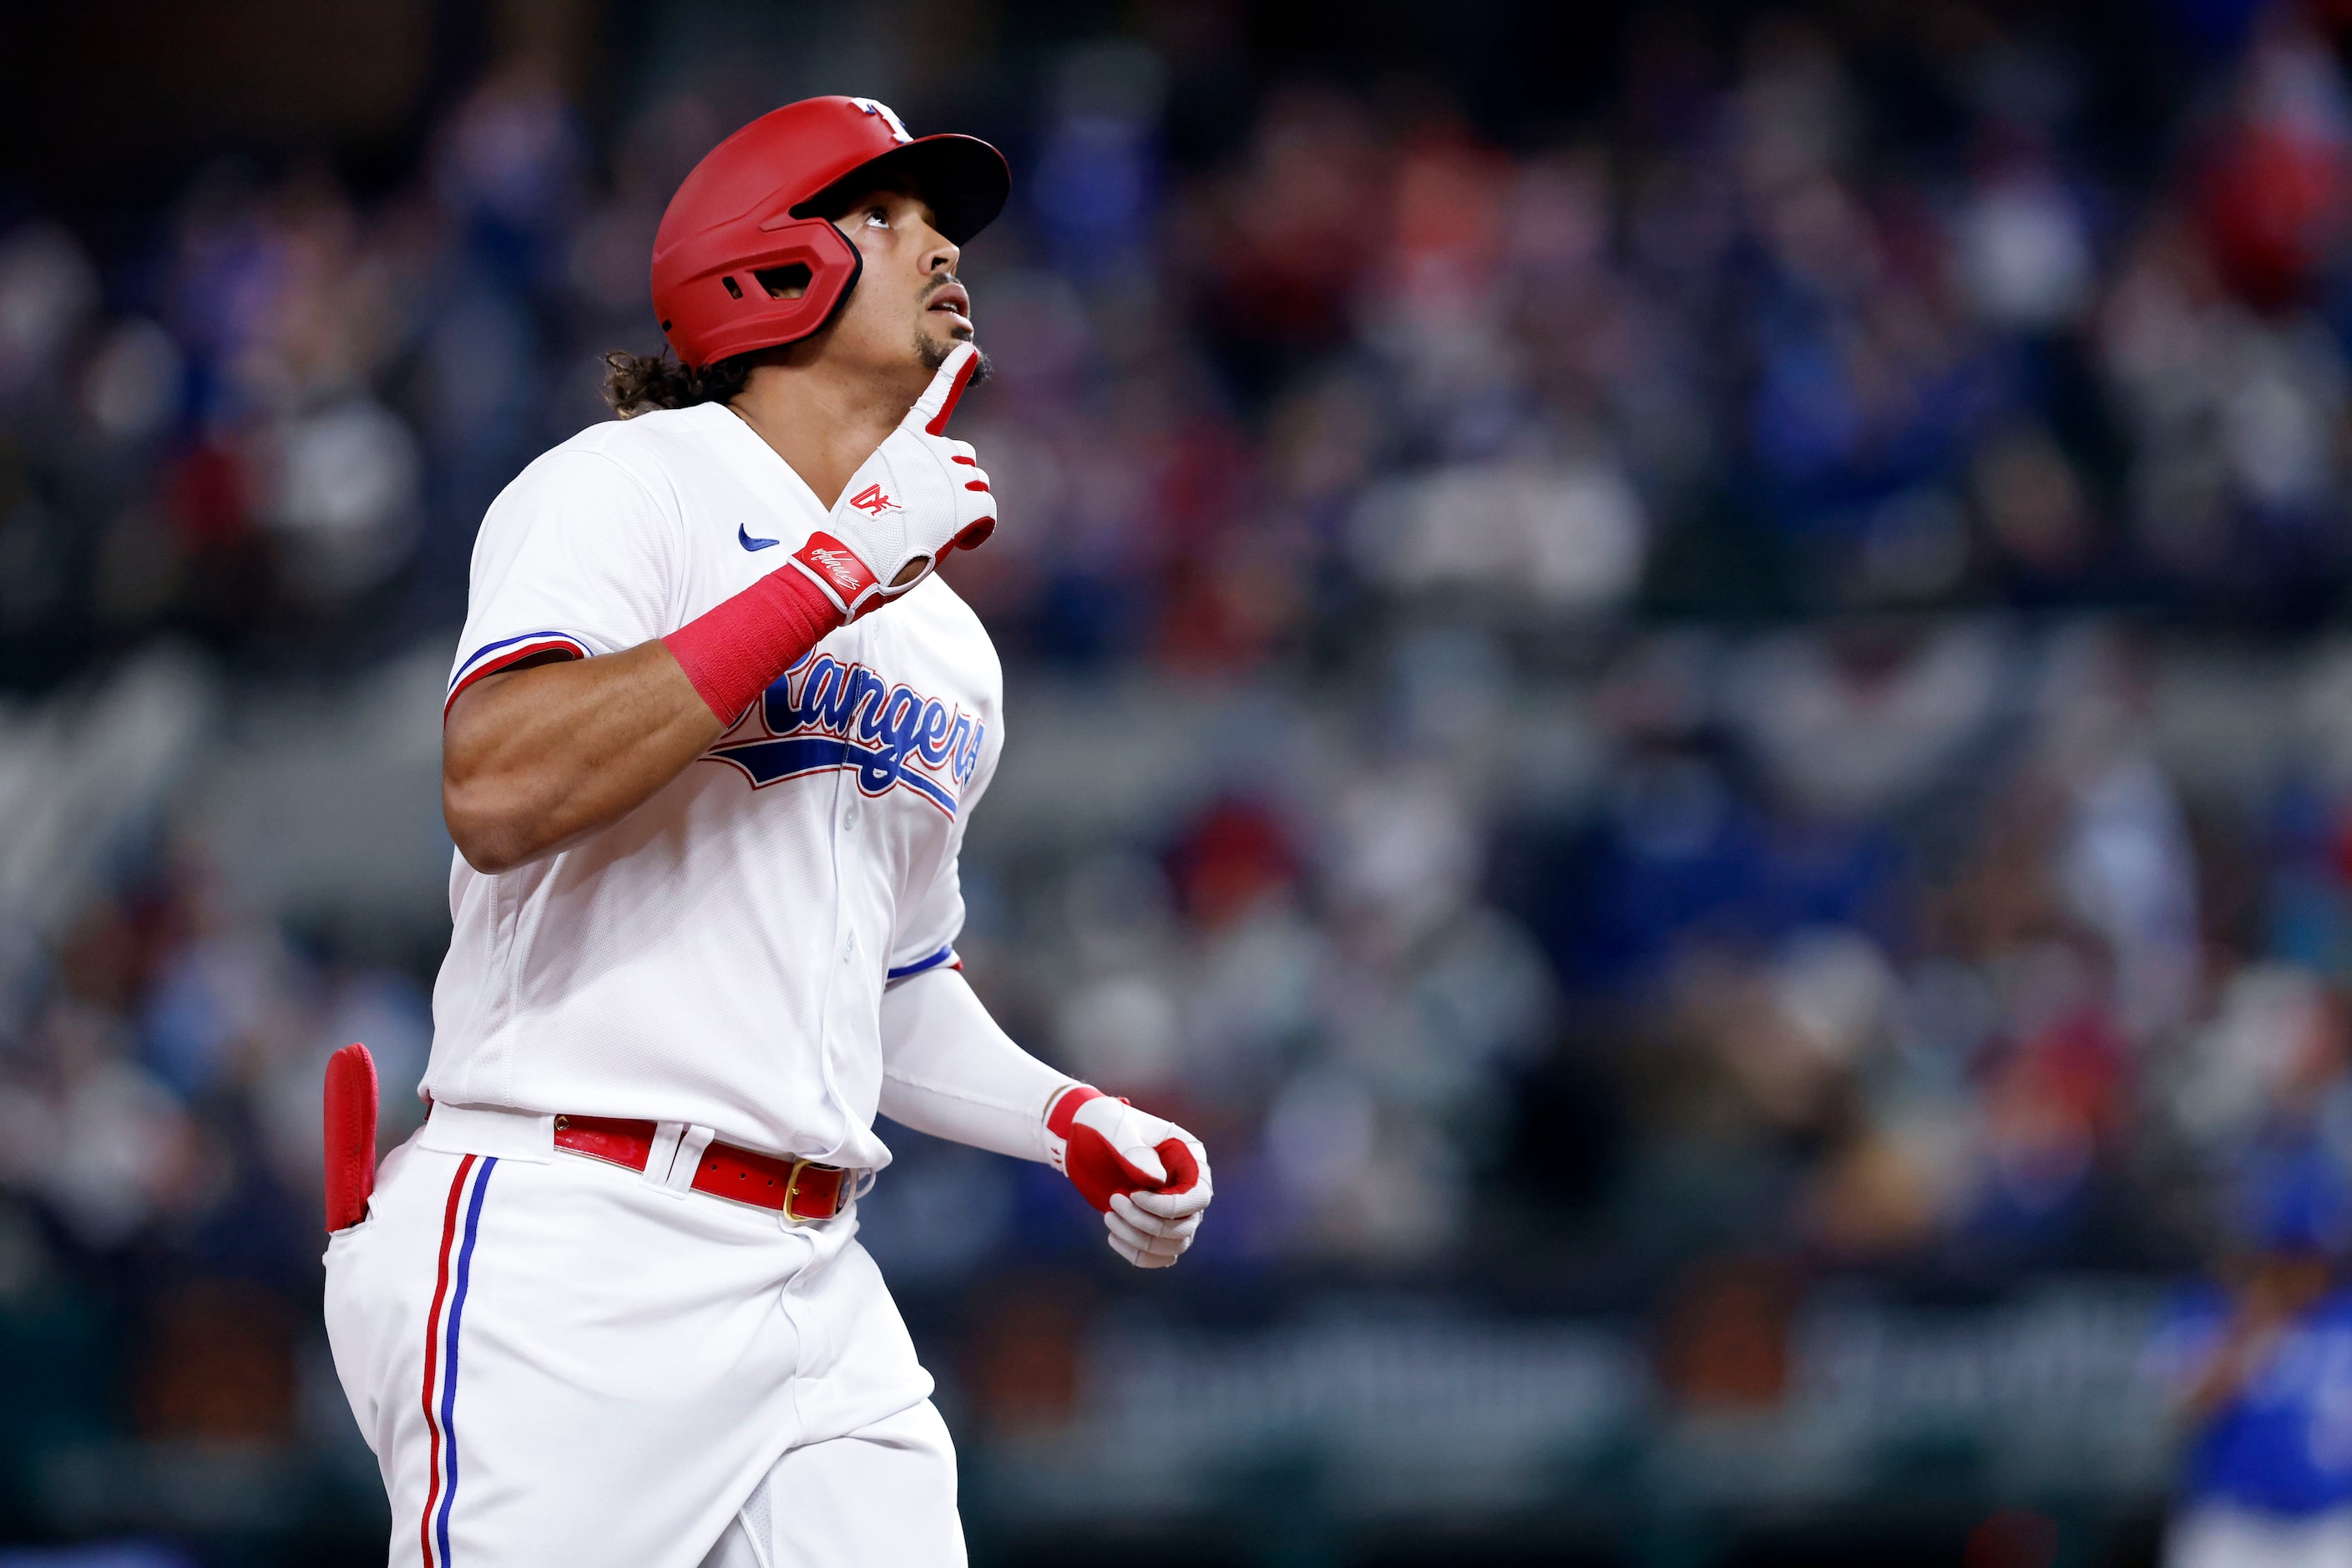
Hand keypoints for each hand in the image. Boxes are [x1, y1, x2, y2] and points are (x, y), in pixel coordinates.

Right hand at [784, 342, 996, 620]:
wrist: (856, 558)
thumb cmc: (859, 533)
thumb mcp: (873, 488)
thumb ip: (906, 475)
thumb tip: (931, 495)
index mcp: (903, 442)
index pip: (933, 401)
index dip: (952, 374)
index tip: (969, 352)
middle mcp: (931, 450)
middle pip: (964, 459)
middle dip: (954, 484)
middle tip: (926, 514)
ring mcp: (952, 475)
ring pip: (978, 485)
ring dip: (964, 507)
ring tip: (933, 529)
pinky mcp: (968, 503)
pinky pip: (989, 512)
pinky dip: (978, 530)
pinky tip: (956, 542)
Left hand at [1043, 1085, 1212, 1268]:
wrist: (1083, 1137)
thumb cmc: (1104, 1124)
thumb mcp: (1116, 1128)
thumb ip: (1135, 1151)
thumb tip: (1159, 1181)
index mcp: (1190, 1157)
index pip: (1198, 1196)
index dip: (1168, 1206)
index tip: (1134, 1196)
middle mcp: (1188, 1187)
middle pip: (1187, 1226)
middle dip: (1147, 1223)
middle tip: (1113, 1201)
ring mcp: (1174, 1209)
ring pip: (1175, 1244)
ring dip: (1139, 1240)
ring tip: (1108, 1217)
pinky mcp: (1156, 1225)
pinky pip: (1161, 1256)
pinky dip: (1137, 1255)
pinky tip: (1112, 1236)